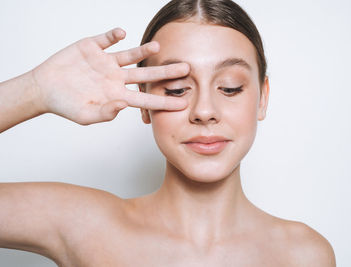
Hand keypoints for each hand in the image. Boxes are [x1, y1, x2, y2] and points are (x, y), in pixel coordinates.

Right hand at [31, 28, 188, 124]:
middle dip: (166, 72)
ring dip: (143, 50)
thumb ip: (105, 113)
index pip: (146, 99)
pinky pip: (106, 39)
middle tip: (186, 69)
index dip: (164, 101)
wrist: (45, 88)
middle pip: (146, 74)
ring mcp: (106, 62)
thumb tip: (122, 105)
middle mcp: (116, 78)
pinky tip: (121, 33)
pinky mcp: (92, 48)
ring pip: (130, 55)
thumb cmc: (66, 105)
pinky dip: (113, 36)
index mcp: (117, 95)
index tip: (183, 103)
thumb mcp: (85, 115)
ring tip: (157, 46)